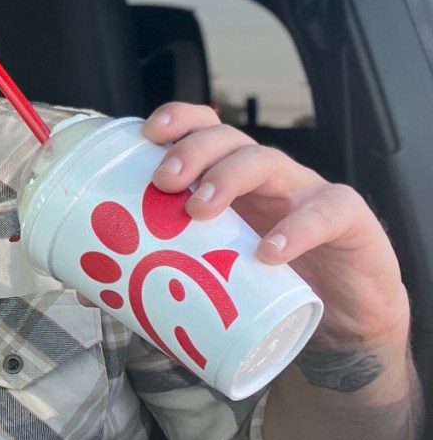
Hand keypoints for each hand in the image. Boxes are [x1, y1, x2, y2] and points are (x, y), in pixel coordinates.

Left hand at [142, 103, 409, 347]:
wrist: (344, 318)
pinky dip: (296, 229)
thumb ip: (162, 268)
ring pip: (268, 161)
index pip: (203, 128)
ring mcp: (306, 192)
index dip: (177, 120)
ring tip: (199, 210)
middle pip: (227, 139)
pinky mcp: (348, 221)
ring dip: (228, 178)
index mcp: (231, 176)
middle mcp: (266, 174)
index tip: (147, 134)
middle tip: (164, 182)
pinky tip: (269, 252)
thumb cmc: (270, 282)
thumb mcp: (215, 269)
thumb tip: (92, 285)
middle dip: (191, 151)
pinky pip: (325, 212)